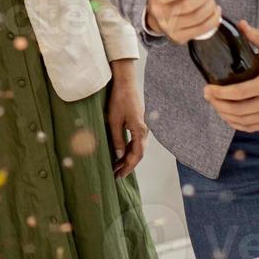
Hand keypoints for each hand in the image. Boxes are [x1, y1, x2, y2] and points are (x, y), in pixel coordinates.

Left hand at [105, 59, 147, 177]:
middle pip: (139, 153)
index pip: (137, 154)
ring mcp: (142, 127)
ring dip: (128, 158)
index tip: (120, 174)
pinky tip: (120, 154)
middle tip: (117, 175)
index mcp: (140, 130)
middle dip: (128, 165)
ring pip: (137, 148)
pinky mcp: (138, 124)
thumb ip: (117, 139)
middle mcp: (144, 130)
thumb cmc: (119, 99)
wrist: (125, 83)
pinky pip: (136, 141)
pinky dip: (129, 150)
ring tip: (116, 167)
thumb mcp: (114, 121)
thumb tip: (119, 156)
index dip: (128, 166)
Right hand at [146, 0, 221, 42]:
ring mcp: (171, 29)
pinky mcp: (180, 38)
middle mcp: (162, 15)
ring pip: (198, 18)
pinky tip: (215, 11)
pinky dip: (214, 20)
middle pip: (188, 6)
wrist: (156, 15)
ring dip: (210, 7)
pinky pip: (203, 30)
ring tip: (210, 0)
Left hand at [203, 22, 258, 132]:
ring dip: (225, 114)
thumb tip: (240, 24)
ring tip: (215, 103)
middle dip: (219, 104)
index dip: (221, 93)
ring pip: (243, 121)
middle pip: (239, 110)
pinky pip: (251, 127)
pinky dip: (236, 123)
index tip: (207, 88)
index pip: (240, 93)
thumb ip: (255, 36)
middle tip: (207, 95)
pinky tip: (227, 114)